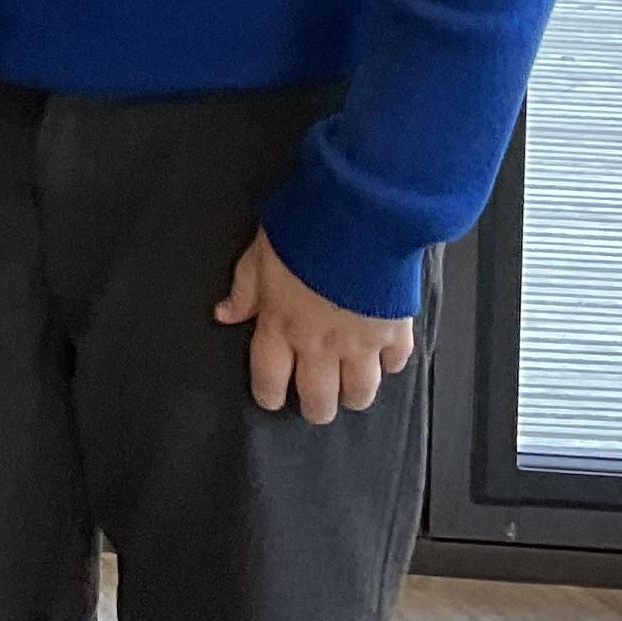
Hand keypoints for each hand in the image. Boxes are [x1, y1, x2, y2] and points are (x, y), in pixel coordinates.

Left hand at [214, 230, 412, 424]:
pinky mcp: (395, 330)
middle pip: (318, 400)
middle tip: (316, 399)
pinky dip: (390, 363)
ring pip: (359, 393)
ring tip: (350, 388)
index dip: (269, 394)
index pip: (269, 380)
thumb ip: (245, 286)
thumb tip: (226, 313)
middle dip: (316, 407)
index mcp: (281, 324)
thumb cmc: (309, 225)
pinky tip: (384, 355)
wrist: (361, 213)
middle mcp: (320, 343)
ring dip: (354, 394)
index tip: (272, 395)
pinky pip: (396, 363)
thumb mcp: (262, 250)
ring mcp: (360, 342)